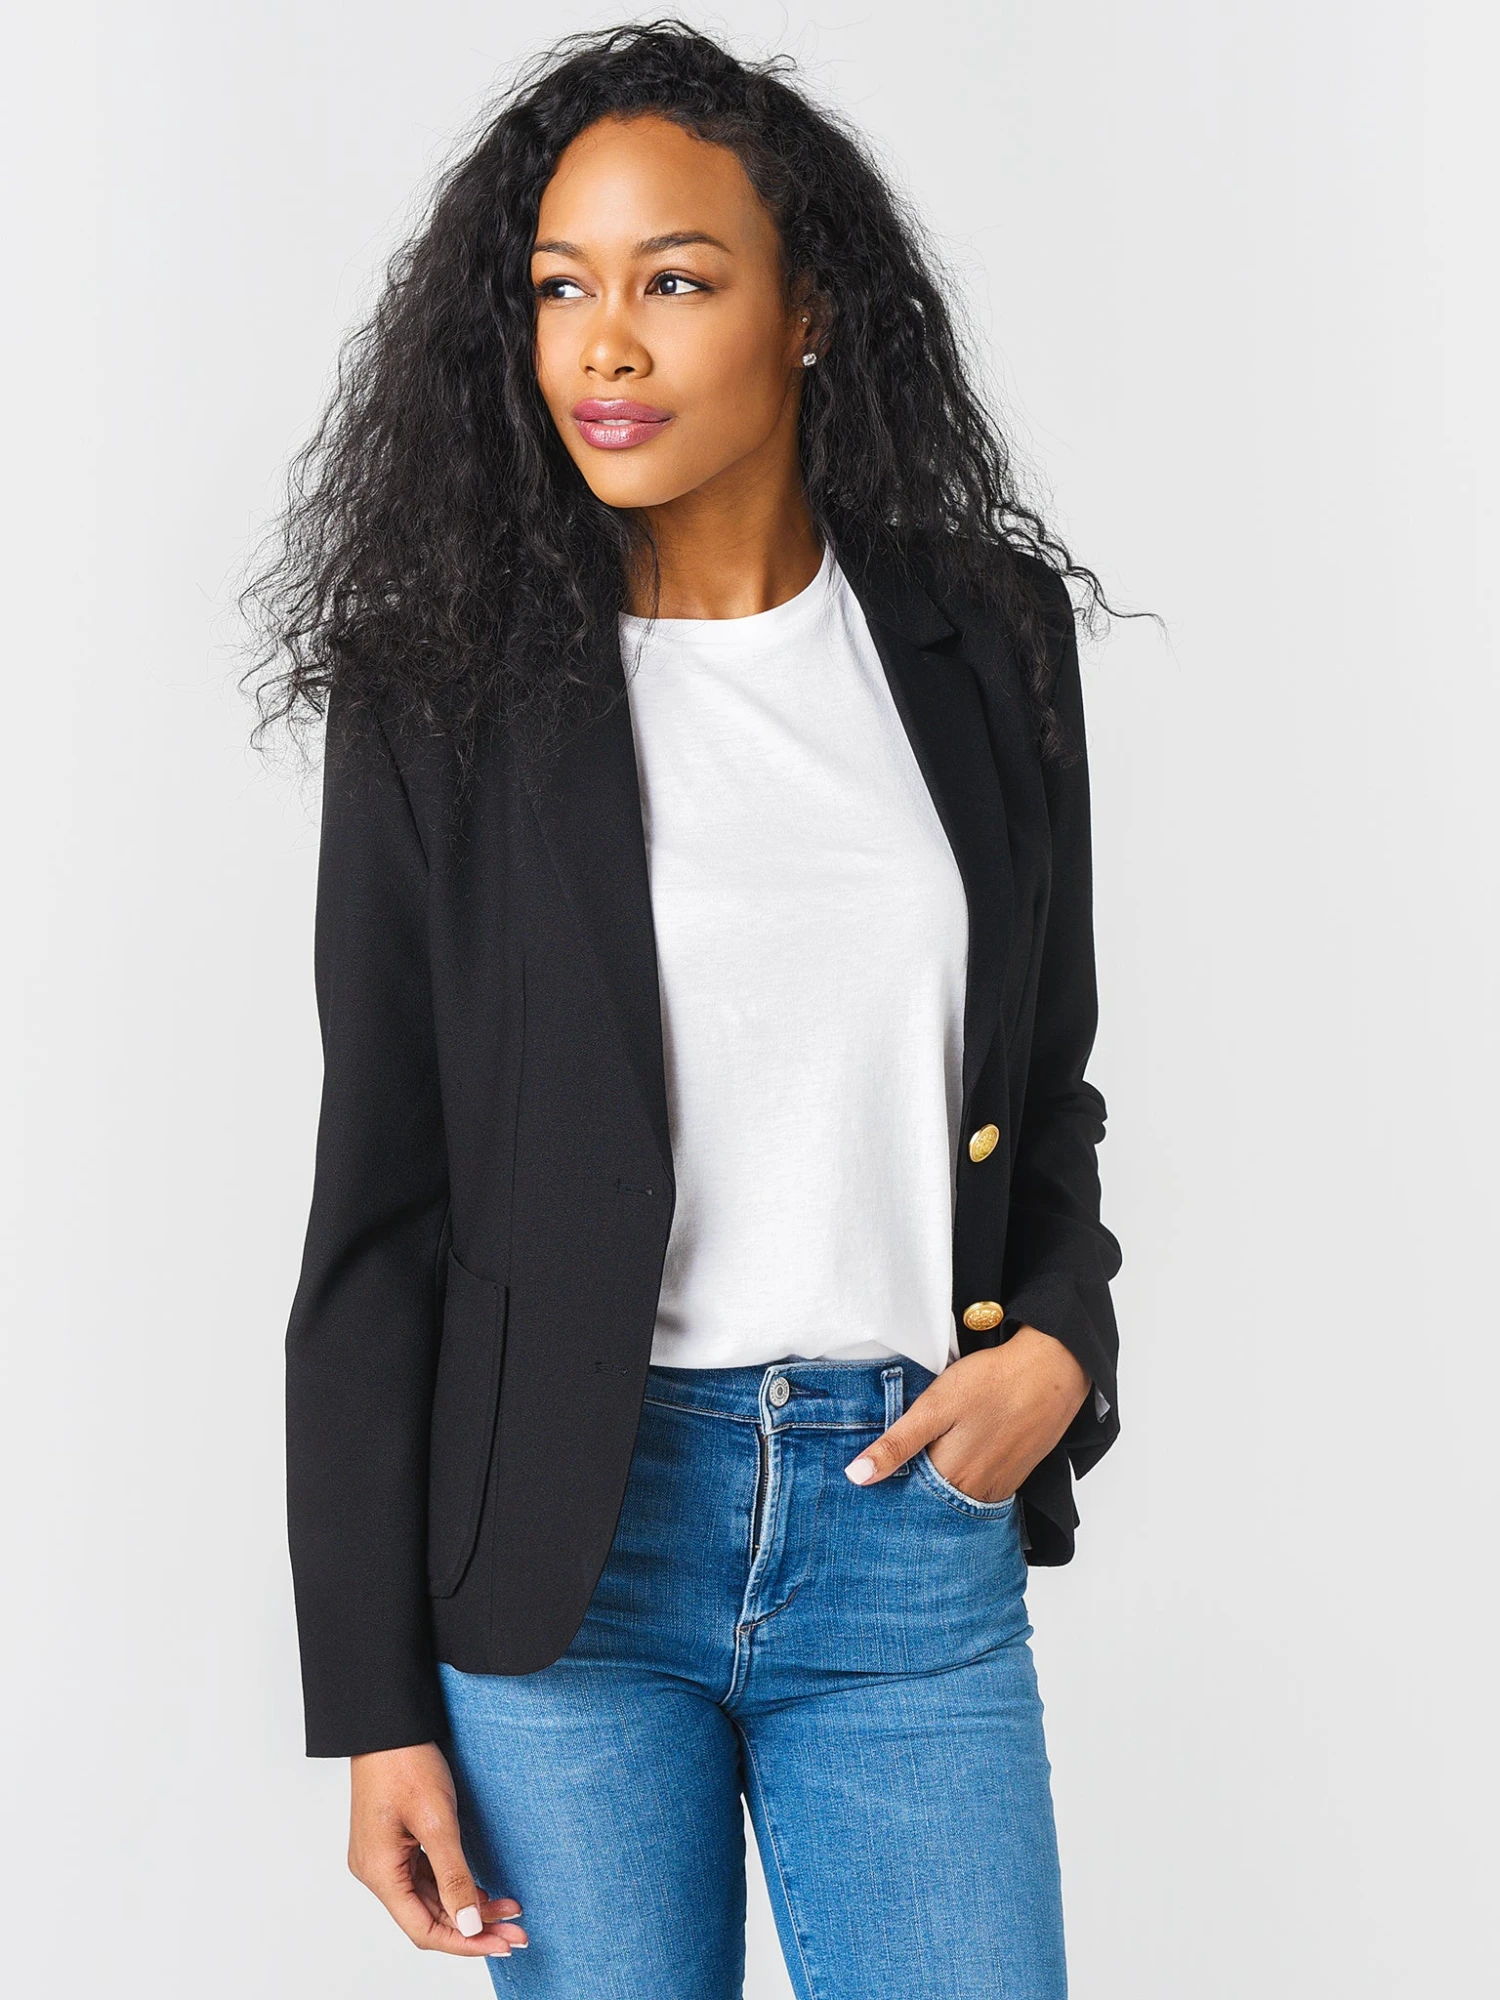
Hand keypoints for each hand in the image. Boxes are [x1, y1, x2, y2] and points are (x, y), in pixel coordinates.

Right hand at [348, 1740, 527, 1956]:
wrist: (388, 1722)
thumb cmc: (406, 1762)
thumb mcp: (437, 1820)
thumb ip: (454, 1876)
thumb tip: (470, 1924)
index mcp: (379, 1872)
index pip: (423, 1929)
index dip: (465, 1942)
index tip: (502, 1943)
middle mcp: (377, 1871)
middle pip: (428, 1917)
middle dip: (473, 1927)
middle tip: (516, 1931)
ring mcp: (384, 1857)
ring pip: (429, 1898)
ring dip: (468, 1906)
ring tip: (509, 1909)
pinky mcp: (395, 1842)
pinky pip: (425, 1877)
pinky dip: (454, 1885)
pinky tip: (483, 1889)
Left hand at [844, 1325, 1090, 1503]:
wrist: (1052, 1371)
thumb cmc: (993, 1382)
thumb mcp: (934, 1406)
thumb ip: (897, 1443)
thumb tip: (857, 1477)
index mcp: (951, 1477)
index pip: (907, 1502)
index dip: (886, 1493)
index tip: (865, 1489)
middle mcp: (975, 1492)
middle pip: (932, 1506)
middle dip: (909, 1497)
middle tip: (886, 1482)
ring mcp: (997, 1487)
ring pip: (956, 1501)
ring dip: (936, 1493)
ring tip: (917, 1471)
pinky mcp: (1013, 1477)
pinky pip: (979, 1493)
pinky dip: (960, 1485)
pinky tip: (952, 1465)